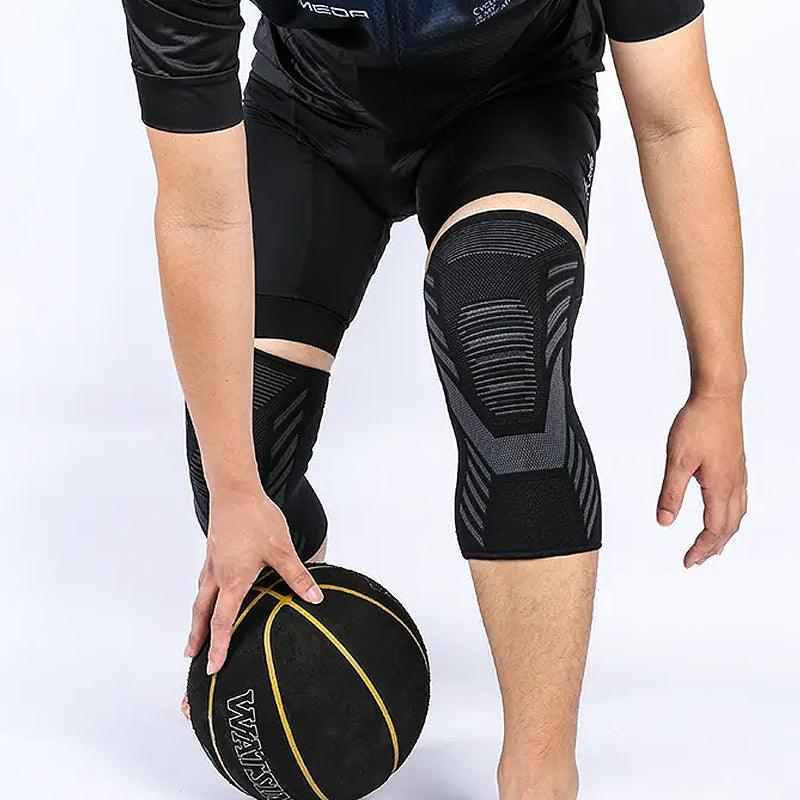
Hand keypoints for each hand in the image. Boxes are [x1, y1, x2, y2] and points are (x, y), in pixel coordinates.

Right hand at [184, 485, 322, 673]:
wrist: (235, 490)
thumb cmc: (256, 518)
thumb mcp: (281, 549)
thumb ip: (297, 576)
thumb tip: (314, 598)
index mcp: (233, 579)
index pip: (223, 621)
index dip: (219, 646)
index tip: (214, 667)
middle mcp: (217, 574)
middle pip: (202, 612)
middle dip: (197, 637)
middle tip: (191, 657)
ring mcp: (212, 561)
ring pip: (201, 595)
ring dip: (198, 616)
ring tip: (196, 630)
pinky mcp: (213, 550)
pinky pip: (205, 579)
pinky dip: (204, 594)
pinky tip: (211, 592)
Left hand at [657, 394, 747, 567]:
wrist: (718, 396)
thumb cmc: (698, 423)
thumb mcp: (677, 460)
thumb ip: (671, 493)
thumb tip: (664, 521)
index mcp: (720, 486)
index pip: (713, 529)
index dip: (700, 548)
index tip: (688, 561)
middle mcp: (734, 484)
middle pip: (728, 527)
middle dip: (713, 547)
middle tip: (697, 560)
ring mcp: (738, 474)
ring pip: (737, 514)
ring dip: (724, 534)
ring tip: (711, 545)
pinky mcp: (736, 465)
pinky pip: (739, 500)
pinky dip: (730, 516)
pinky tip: (722, 512)